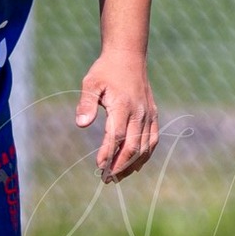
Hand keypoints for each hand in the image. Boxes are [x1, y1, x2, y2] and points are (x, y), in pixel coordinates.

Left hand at [74, 50, 156, 182]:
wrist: (128, 56)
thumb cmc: (106, 71)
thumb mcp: (91, 83)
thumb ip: (86, 104)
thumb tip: (81, 124)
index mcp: (123, 105)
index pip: (116, 137)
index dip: (108, 154)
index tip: (99, 166)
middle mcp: (139, 112)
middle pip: (133, 147)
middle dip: (119, 166)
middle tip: (106, 179)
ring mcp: (149, 114)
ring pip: (145, 147)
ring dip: (132, 164)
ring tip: (118, 176)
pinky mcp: (153, 114)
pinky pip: (152, 140)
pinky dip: (145, 155)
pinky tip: (134, 165)